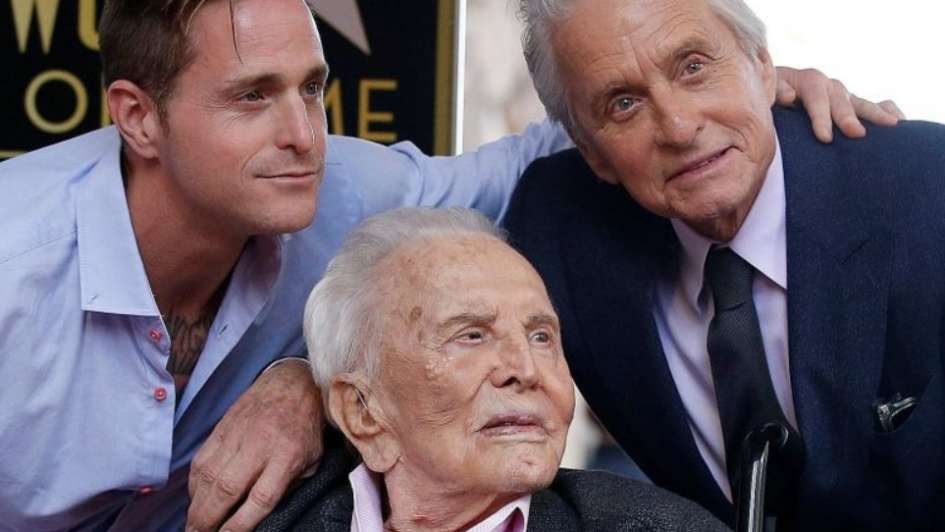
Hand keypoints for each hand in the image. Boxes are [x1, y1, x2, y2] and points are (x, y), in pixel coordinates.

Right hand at [186, 358, 324, 531]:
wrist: (292, 383)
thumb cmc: (305, 427)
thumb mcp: (312, 461)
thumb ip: (291, 486)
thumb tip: (264, 514)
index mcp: (288, 456)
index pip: (261, 498)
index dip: (241, 523)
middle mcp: (260, 446)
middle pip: (227, 489)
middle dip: (209, 519)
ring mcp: (237, 435)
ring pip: (208, 476)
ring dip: (197, 506)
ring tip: (194, 525)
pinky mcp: (221, 428)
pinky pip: (201, 461)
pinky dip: (195, 484)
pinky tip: (196, 498)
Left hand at [775, 66, 904, 142]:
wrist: (771, 93)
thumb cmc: (766, 97)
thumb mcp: (766, 92)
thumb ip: (774, 92)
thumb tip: (788, 96)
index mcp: (806, 80)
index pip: (816, 97)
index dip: (821, 117)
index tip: (825, 138)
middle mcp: (828, 85)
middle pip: (841, 100)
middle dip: (849, 117)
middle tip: (857, 134)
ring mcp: (841, 95)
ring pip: (859, 102)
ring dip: (875, 114)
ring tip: (892, 125)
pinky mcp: (850, 104)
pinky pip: (872, 104)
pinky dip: (886, 110)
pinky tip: (899, 122)